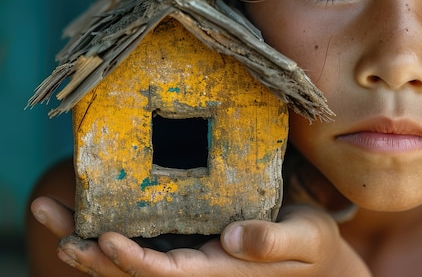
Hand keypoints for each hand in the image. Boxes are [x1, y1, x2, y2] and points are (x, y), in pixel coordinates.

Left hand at [32, 200, 370, 276]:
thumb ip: (272, 242)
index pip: (165, 274)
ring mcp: (191, 256)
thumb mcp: (305, 239)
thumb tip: (232, 236)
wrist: (316, 255)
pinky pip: (146, 239)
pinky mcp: (192, 241)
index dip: (131, 261)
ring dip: (88, 238)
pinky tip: (93, 207)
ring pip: (131, 254)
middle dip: (88, 250)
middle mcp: (196, 268)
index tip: (103, 239)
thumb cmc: (314, 246)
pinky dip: (114, 225)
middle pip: (131, 268)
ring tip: (51, 212)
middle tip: (49, 218)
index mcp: (219, 272)